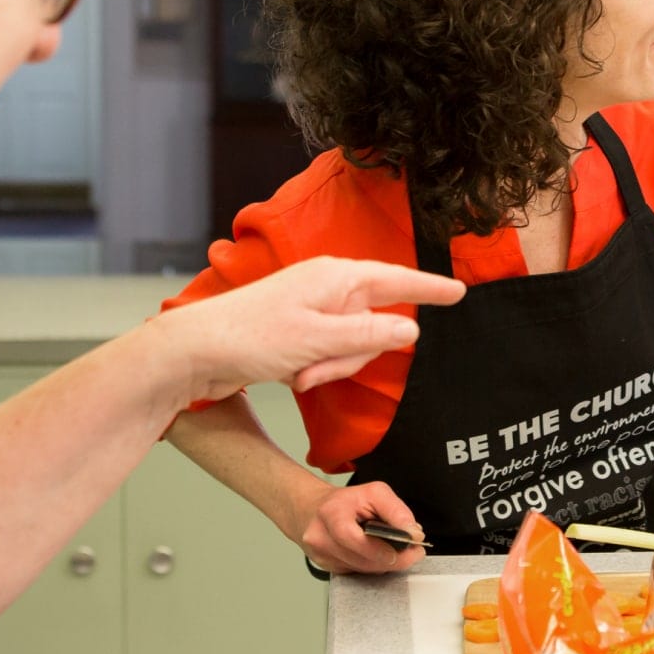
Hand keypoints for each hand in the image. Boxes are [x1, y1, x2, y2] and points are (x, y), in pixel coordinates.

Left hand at [157, 257, 465, 401]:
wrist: (194, 353)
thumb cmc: (249, 337)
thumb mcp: (318, 340)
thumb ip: (369, 336)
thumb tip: (410, 331)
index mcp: (337, 278)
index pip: (398, 281)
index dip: (430, 288)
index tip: (459, 292)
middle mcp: (328, 289)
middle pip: (375, 324)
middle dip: (354, 355)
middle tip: (318, 370)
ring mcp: (313, 310)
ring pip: (352, 345)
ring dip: (331, 367)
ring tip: (299, 375)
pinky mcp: (299, 332)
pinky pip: (330, 353)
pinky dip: (316, 369)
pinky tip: (290, 374)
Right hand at [284, 479, 427, 574]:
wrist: (311, 509)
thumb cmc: (345, 501)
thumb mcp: (374, 493)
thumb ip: (396, 511)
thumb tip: (413, 533)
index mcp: (331, 512)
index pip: (350, 536)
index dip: (377, 548)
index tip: (401, 551)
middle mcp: (321, 535)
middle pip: (358, 558)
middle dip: (390, 559)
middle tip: (412, 554)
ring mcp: (319, 554)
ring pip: (360, 569)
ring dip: (383, 564)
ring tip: (399, 553)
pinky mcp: (324, 566)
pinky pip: (355, 572)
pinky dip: (371, 566)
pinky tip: (377, 556)